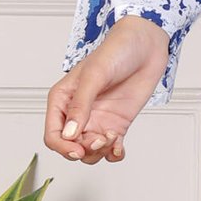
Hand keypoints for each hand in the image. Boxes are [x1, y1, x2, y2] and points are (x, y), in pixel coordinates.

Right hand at [44, 16, 171, 166]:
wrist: (147, 46)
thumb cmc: (117, 51)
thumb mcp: (95, 75)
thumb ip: (81, 105)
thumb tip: (69, 134)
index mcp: (63, 99)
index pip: (53, 134)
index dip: (62, 147)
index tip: (78, 149)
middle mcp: (78, 113)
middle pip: (70, 147)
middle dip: (84, 150)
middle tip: (101, 140)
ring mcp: (98, 120)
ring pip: (90, 152)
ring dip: (99, 153)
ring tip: (113, 138)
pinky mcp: (117, 124)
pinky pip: (110, 150)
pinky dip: (113, 154)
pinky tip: (119, 147)